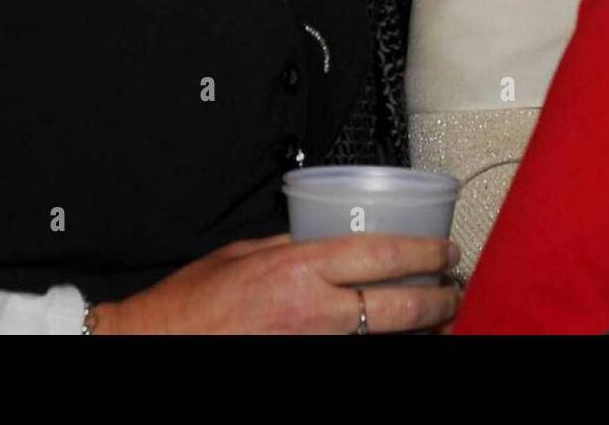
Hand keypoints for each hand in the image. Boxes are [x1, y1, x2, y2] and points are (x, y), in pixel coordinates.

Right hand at [93, 233, 461, 333]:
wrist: (154, 348)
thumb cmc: (190, 305)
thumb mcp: (244, 254)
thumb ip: (289, 248)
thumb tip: (322, 240)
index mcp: (297, 268)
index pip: (379, 254)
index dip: (423, 253)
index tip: (444, 252)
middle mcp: (311, 311)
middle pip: (396, 306)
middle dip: (436, 299)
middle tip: (454, 290)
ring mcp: (311, 347)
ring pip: (384, 342)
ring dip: (416, 331)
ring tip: (437, 320)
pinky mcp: (305, 369)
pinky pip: (355, 359)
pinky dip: (380, 350)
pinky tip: (396, 344)